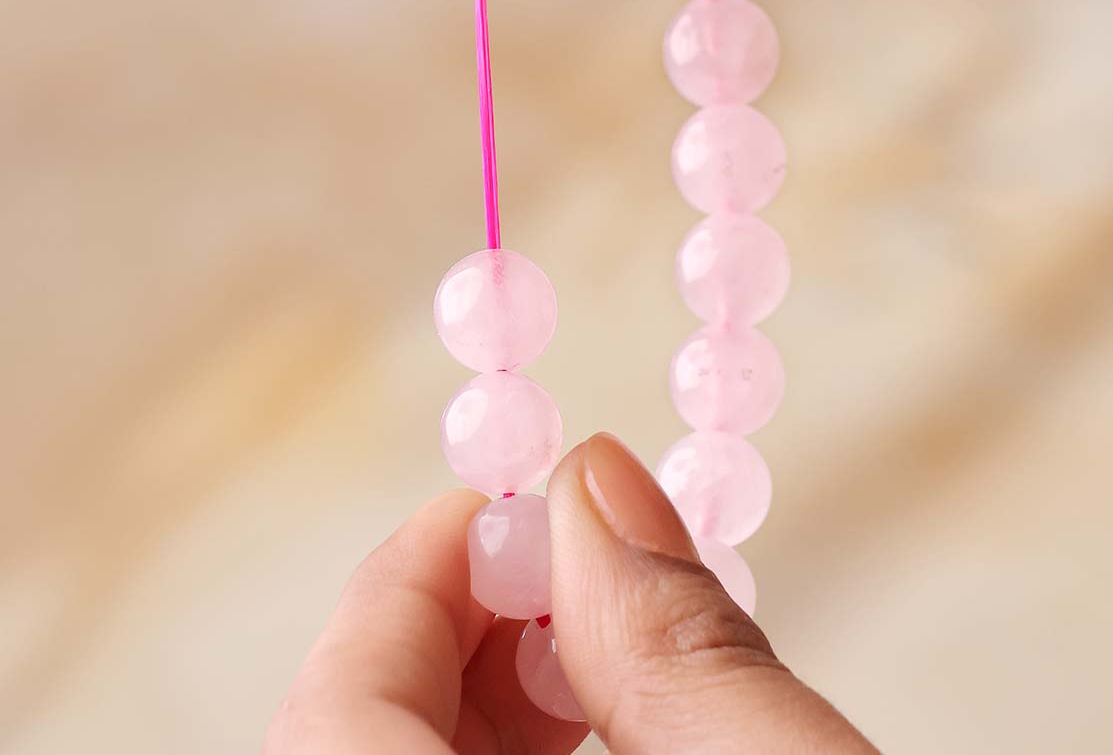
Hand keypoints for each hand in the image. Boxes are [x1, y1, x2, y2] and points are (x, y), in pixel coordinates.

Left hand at [266, 433, 877, 752]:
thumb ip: (686, 652)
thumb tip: (596, 473)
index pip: (336, 710)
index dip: (422, 570)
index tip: (522, 494)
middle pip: (353, 737)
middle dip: (471, 622)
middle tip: (587, 562)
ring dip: (495, 687)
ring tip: (609, 645)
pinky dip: (514, 747)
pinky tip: (604, 722)